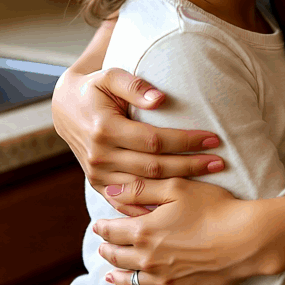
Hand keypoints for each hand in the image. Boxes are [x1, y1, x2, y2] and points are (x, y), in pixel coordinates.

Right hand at [52, 46, 223, 215]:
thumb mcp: (110, 76)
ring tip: (209, 181)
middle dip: (190, 165)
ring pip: (144, 188)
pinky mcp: (98, 184)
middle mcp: (100, 156)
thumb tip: (160, 99)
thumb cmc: (94, 88)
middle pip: (154, 167)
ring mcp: (98, 174)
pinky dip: (150, 208)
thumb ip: (135, 85)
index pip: (154, 140)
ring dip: (177, 186)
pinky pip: (126, 203)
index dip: (185, 141)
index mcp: (104, 129)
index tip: (213, 138)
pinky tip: (175, 208)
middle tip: (220, 162)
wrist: (65, 108)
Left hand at [93, 178, 261, 284]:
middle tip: (103, 246)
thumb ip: (140, 189)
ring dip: (116, 276)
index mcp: (144, 230)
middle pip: (118, 256)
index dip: (103, 227)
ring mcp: (163, 281)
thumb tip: (108, 189)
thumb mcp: (177, 187)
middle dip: (107, 250)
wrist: (244, 238)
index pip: (113, 231)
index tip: (98, 225)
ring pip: (130, 281)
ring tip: (109, 273)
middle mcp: (148, 259)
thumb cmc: (213, 207)